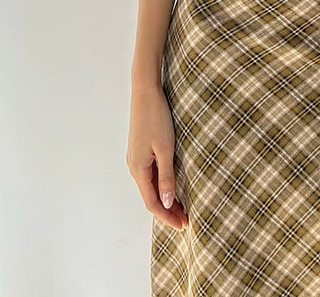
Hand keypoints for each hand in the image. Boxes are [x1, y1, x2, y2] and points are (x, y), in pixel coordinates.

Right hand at [126, 83, 188, 231]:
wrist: (146, 93)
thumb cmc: (157, 118)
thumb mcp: (165, 149)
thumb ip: (167, 176)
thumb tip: (167, 203)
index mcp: (138, 169)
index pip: (152, 203)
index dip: (167, 216)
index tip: (183, 225)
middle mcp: (134, 167)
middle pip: (151, 197)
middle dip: (168, 211)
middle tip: (186, 221)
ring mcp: (136, 159)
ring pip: (151, 187)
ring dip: (166, 199)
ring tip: (183, 208)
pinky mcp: (141, 151)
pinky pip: (151, 176)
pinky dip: (162, 186)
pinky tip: (172, 187)